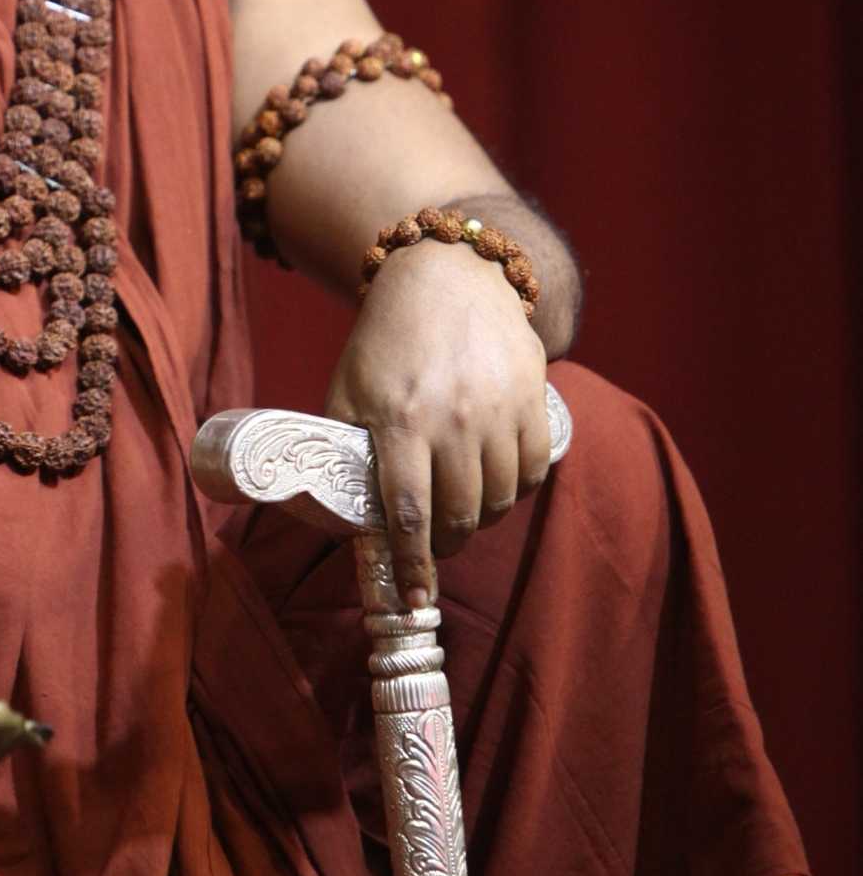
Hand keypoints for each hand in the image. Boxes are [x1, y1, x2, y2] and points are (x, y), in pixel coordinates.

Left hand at [325, 239, 550, 609]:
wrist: (447, 277)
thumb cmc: (386, 340)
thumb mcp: (347, 389)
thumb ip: (345, 448)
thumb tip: (341, 513)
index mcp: (400, 419)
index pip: (409, 512)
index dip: (413, 564)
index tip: (415, 598)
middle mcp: (455, 419)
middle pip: (459, 514)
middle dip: (444, 542)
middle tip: (433, 543)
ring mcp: (500, 410)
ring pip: (499, 499)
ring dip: (479, 517)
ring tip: (461, 509)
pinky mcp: (534, 399)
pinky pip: (533, 470)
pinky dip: (515, 489)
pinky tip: (494, 482)